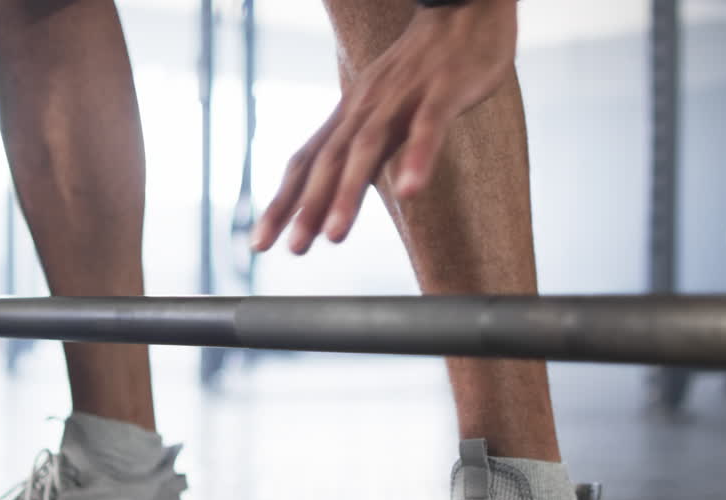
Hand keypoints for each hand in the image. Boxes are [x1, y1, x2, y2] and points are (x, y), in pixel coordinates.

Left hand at [251, 0, 517, 254]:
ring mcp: (403, 96)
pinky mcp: (443, 89)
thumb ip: (361, 148)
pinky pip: (428, 126)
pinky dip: (418, 158)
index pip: (307, 162)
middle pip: (328, 160)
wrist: (464, 8)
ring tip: (336, 235)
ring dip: (349, 193)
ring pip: (368, 147)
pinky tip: (411, 192)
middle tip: (293, 249)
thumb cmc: (423, 68)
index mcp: (350, 114)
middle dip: (308, 207)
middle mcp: (366, 106)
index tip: (262, 243)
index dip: (283, 202)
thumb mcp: (382, 109)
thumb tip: (337, 193)